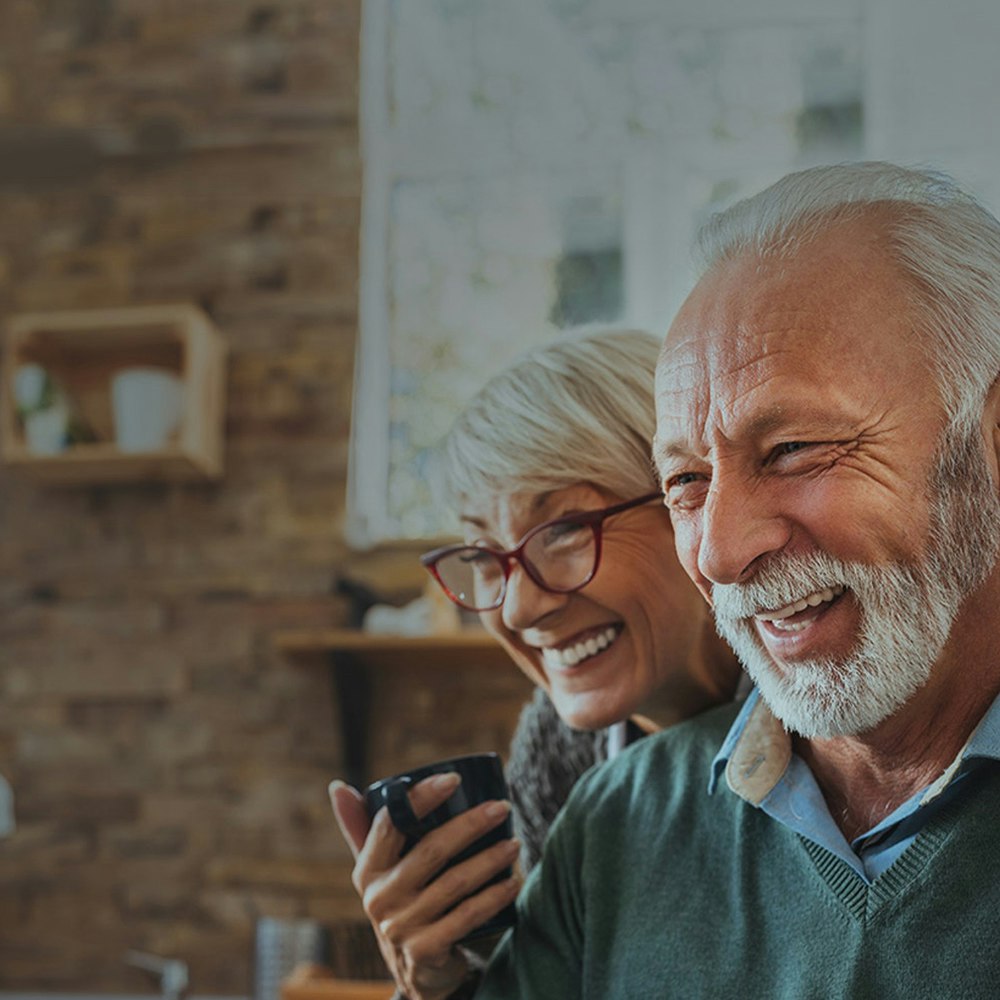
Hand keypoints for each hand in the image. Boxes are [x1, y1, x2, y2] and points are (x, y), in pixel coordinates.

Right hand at [330, 774, 519, 999]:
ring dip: (491, 859)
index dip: (421, 797)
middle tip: (502, 807)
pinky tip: (513, 881)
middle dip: (471, 824)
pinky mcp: (426, 950)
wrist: (412, 969)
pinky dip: (494, 896)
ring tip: (514, 844)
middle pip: (431, 850)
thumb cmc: (399, 902)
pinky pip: (468, 916)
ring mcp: (402, 927)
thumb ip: (361, 828)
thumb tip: (337, 786)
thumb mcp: (377, 869)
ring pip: (456, 882)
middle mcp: (380, 898)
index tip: (454, 778)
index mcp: (367, 870)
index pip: (391, 823)